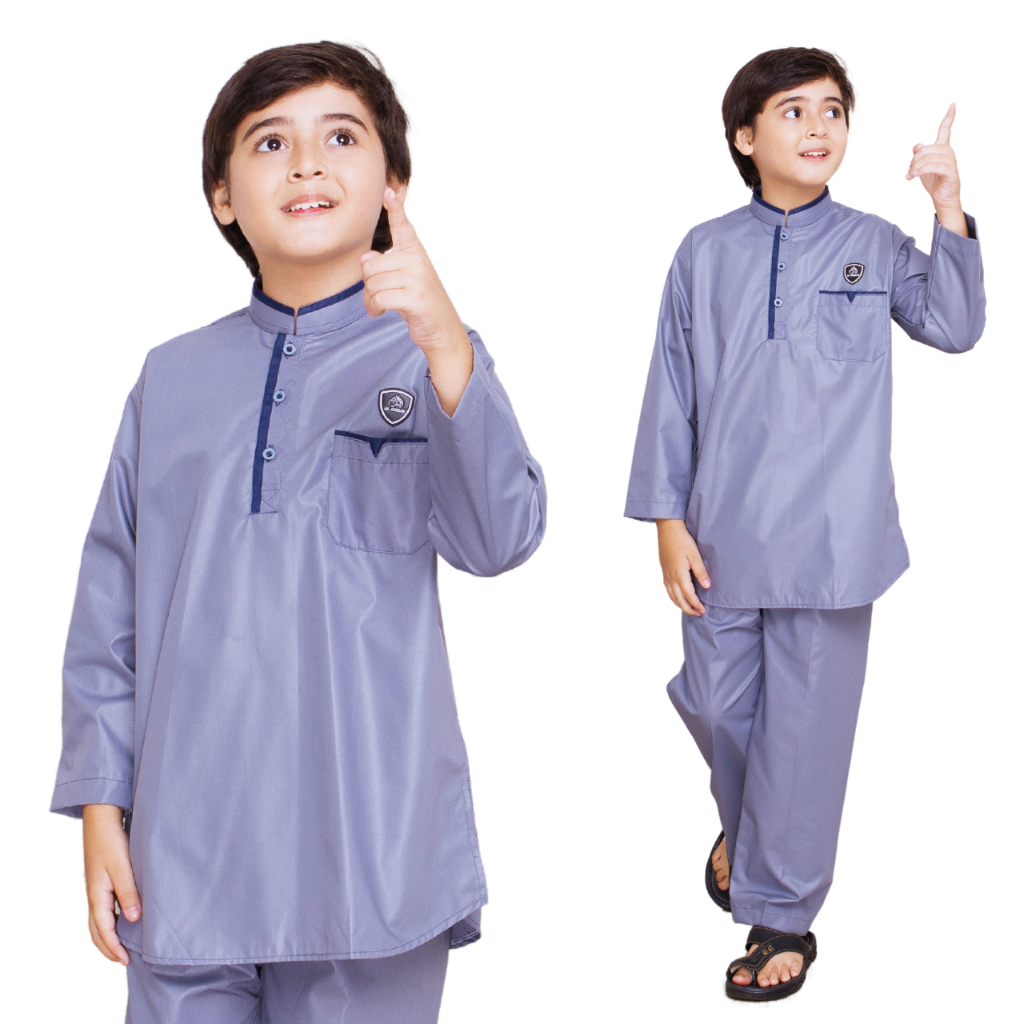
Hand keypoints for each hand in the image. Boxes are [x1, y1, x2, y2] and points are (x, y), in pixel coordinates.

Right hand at [83, 804, 139, 964]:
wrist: (101, 819)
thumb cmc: (111, 841)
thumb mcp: (123, 867)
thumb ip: (129, 892)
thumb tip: (134, 919)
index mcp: (97, 895)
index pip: (103, 930)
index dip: (114, 948)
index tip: (125, 961)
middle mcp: (94, 895)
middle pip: (97, 931)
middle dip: (108, 948)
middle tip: (123, 961)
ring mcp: (96, 889)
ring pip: (98, 921)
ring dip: (108, 937)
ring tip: (122, 947)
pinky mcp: (101, 882)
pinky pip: (103, 909)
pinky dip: (110, 922)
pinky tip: (123, 920)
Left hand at [361, 187, 473, 414]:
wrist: (442, 329)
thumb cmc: (420, 303)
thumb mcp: (404, 280)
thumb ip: (385, 266)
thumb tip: (366, 259)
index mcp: (415, 252)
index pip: (404, 226)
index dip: (396, 208)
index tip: (389, 191)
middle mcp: (417, 260)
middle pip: (370, 265)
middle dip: (368, 285)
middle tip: (377, 297)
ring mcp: (417, 278)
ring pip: (372, 283)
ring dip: (369, 300)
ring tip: (379, 306)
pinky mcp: (414, 297)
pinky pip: (378, 297)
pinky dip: (374, 308)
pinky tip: (380, 313)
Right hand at [656, 519, 710, 615]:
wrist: (667, 529)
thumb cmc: (682, 540)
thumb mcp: (695, 555)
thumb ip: (701, 572)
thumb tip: (707, 587)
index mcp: (679, 574)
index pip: (688, 595)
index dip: (696, 605)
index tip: (703, 610)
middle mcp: (671, 577)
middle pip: (678, 599)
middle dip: (688, 609)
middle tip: (698, 614)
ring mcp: (666, 574)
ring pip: (671, 596)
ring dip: (680, 605)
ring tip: (689, 609)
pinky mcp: (664, 570)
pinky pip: (667, 589)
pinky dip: (673, 597)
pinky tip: (677, 597)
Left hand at [906, 103, 967, 235]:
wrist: (942, 198)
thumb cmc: (934, 181)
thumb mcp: (922, 166)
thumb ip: (919, 155)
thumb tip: (917, 145)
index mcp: (942, 148)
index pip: (945, 129)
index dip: (949, 117)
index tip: (953, 104)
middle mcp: (948, 151)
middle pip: (925, 149)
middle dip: (914, 160)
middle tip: (909, 172)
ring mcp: (950, 161)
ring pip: (927, 157)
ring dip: (915, 167)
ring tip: (911, 176)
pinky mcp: (950, 171)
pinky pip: (934, 166)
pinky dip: (922, 170)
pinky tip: (914, 175)